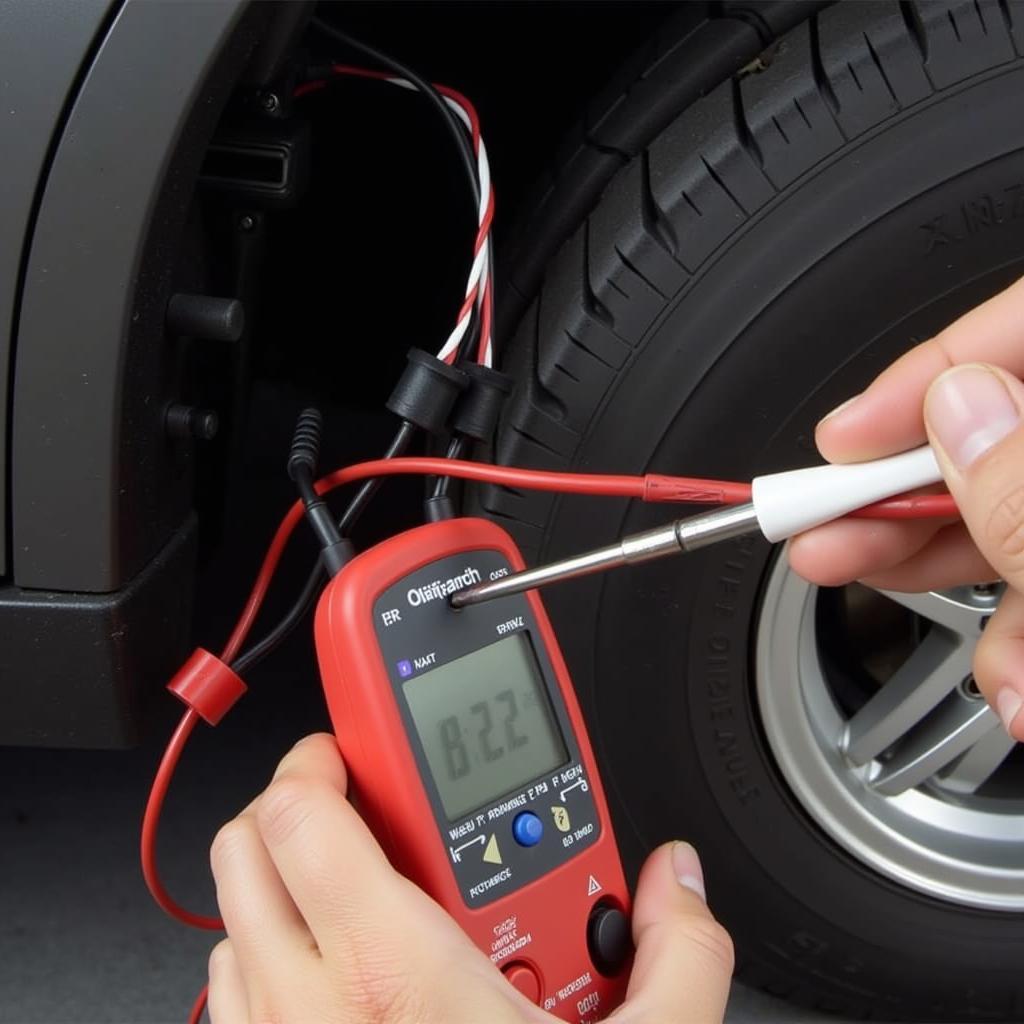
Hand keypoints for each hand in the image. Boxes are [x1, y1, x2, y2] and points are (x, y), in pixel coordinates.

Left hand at [207, 733, 732, 1022]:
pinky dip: (270, 964)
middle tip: (364, 811)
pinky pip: (234, 1001)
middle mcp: (309, 1015)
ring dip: (283, 887)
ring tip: (360, 890)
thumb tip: (681, 880)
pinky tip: (341, 979)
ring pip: (231, 924)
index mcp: (392, 978)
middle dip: (299, 808)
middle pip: (248, 850)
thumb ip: (681, 952)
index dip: (322, 757)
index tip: (354, 749)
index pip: (303, 816)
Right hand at [788, 275, 1023, 740]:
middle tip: (822, 535)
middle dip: (905, 502)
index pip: (1019, 332)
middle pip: (995, 439)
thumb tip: (956, 411)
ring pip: (1012, 524)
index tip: (842, 440)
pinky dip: (1016, 645)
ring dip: (961, 596)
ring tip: (932, 636)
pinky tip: (1015, 687)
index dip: (922, 376)